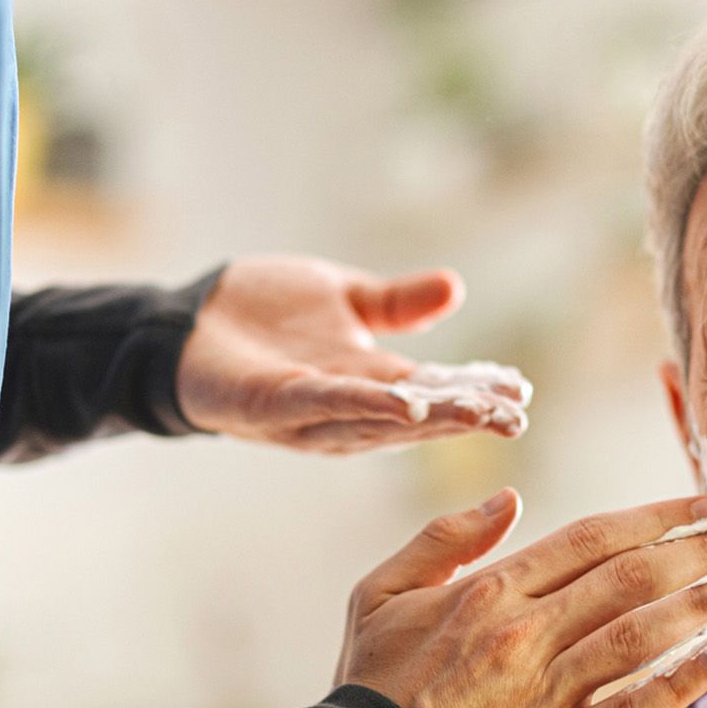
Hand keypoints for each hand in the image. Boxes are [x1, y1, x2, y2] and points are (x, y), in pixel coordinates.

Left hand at [174, 255, 530, 453]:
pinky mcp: (272, 406)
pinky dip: (365, 405)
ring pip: (381, 419)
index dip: (476, 393)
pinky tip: (404, 402)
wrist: (185, 321)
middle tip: (516, 413)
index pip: (433, 391)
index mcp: (369, 383)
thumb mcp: (341, 298)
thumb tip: (455, 288)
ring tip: (478, 414)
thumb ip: (395, 303)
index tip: (521, 391)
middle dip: (466, 415)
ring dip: (430, 418)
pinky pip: (325, 405)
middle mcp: (346, 408)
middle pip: (417, 415)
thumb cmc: (261, 315)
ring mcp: (310, 412)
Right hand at [334, 490, 706, 707]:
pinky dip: (680, 682)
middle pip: (632, 577)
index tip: (704, 503)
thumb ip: (443, 539)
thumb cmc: (368, 692)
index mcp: (489, 590)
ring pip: (641, 634)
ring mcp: (544, 693)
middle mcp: (525, 633)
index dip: (656, 516)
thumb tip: (507, 499)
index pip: (592, 538)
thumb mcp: (379, 594)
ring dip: (705, 603)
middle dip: (701, 550)